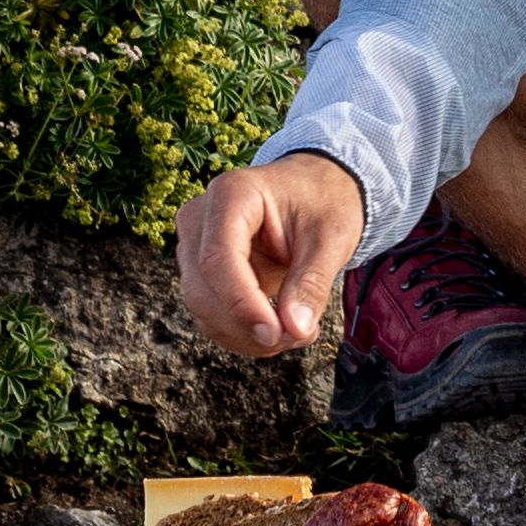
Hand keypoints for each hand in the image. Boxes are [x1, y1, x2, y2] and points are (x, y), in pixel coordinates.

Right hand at [180, 152, 364, 355]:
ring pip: (203, 309)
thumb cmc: (323, 202)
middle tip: (299, 336)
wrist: (316, 189)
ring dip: (247, 335)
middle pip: (204, 290)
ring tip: (297, 331)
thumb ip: (312, 282)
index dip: (242, 304)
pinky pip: (211, 314)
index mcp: (232, 194)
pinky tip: (280, 327)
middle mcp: (201, 218)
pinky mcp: (200, 271)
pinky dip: (243, 332)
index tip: (275, 333)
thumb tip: (295, 330)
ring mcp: (194, 245)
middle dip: (248, 326)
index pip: (218, 258)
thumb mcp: (331, 237)